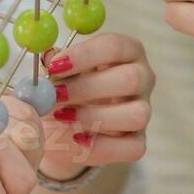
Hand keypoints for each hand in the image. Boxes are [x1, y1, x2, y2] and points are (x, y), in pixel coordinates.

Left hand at [37, 32, 153, 181]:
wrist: (63, 130)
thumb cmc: (66, 90)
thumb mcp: (59, 73)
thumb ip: (55, 65)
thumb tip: (49, 55)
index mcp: (126, 51)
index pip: (115, 46)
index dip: (85, 55)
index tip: (55, 66)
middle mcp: (142, 77)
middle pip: (131, 78)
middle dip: (88, 87)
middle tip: (55, 94)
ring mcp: (144, 110)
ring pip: (137, 114)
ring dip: (95, 116)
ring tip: (62, 116)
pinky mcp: (139, 141)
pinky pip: (131, 148)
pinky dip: (101, 146)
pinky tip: (76, 138)